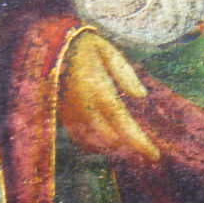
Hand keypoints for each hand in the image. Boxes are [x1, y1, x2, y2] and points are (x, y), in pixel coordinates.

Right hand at [59, 30, 160, 161]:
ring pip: (95, 144)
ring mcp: (71, 114)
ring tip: (125, 141)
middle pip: (110, 139)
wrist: (48, 46)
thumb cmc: (83, 46)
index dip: (139, 143)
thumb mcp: (108, 51)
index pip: (123, 123)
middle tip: (143, 144)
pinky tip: (105, 140)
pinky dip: (95, 145)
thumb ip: (126, 74)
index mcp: (98, 90)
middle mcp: (84, 107)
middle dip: (128, 145)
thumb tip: (141, 95)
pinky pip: (80, 140)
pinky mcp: (62, 117)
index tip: (155, 156)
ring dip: (112, 146)